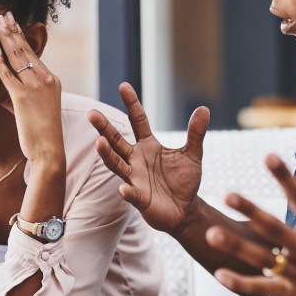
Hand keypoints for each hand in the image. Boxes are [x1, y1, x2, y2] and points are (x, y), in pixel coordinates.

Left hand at [0, 12, 63, 165]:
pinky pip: (10, 76)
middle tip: (4, 14)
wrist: (49, 151)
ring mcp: (36, 88)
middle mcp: (47, 80)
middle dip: (14, 30)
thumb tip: (3, 93)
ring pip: (19, 58)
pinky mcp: (24, 99)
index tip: (12, 24)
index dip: (21, 37)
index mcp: (51, 80)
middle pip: (26, 50)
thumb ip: (16, 98)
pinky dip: (1, 63)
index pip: (33, 54)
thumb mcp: (30, 110)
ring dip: (7, 38)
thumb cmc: (40, 134)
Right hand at [88, 83, 209, 234]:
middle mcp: (136, 159)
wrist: (185, 210)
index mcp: (148, 145)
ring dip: (107, 154)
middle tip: (92, 113)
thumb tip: (204, 108)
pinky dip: (127, 191)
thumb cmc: (184, 181)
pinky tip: (124, 188)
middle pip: (117, 140)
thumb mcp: (193, 154)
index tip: (123, 86)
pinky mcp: (140, 198)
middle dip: (104, 128)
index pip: (138, 120)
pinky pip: (132, 194)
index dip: (131, 104)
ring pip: (117, 164)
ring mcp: (135, 178)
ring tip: (99, 143)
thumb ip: (196, 133)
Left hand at [209, 156, 295, 295]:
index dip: (285, 177)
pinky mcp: (295, 295)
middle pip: (274, 228)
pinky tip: (219, 274)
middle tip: (228, 194)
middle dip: (251, 210)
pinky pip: (263, 289)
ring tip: (212, 233)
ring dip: (235, 247)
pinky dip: (241, 283)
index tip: (268, 156)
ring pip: (262, 258)